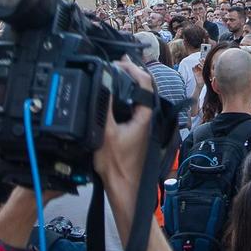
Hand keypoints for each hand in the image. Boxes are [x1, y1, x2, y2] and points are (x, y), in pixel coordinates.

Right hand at [95, 58, 156, 240]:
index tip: (119, 62)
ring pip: (138, 99)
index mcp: (145, 116)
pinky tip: (112, 99)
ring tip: (113, 76)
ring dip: (128, 86)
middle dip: (130, 74)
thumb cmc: (117, 166)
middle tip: (116, 64)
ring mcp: (143, 126)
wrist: (124, 188)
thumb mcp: (105, 132)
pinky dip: (124, 99)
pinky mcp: (137, 133)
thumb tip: (103, 85)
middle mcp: (148, 119)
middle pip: (143, 88)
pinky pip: (133, 109)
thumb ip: (104, 107)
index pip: (144, 82)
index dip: (132, 69)